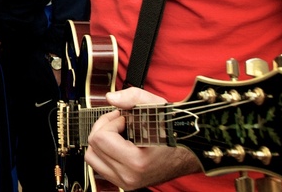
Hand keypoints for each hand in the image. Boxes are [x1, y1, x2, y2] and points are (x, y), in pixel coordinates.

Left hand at [84, 87, 199, 188]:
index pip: (100, 138)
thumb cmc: (175, 131)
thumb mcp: (157, 106)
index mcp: (137, 162)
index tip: (125, 117)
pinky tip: (120, 143)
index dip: (111, 121)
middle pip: (93, 146)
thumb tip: (111, 98)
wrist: (189, 151)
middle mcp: (129, 176)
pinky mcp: (125, 184)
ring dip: (102, 141)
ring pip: (92, 157)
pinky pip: (99, 165)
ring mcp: (126, 182)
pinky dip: (105, 152)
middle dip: (104, 128)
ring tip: (119, 132)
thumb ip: (132, 97)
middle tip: (122, 121)